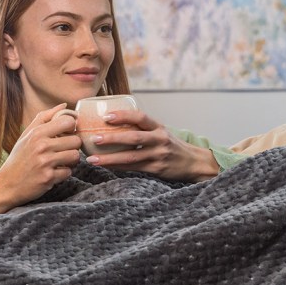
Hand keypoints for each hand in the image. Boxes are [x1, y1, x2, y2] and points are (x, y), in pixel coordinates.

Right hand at [0, 103, 82, 206]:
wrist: (6, 184)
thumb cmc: (19, 158)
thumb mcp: (27, 134)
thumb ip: (45, 117)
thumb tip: (64, 105)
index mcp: (37, 133)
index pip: (68, 122)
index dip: (71, 128)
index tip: (66, 133)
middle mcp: (41, 146)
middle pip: (75, 140)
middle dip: (73, 146)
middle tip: (65, 149)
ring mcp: (45, 162)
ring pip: (75, 156)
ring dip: (71, 160)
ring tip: (61, 161)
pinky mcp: (48, 178)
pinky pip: (68, 172)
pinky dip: (64, 173)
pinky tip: (54, 172)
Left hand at [84, 109, 219, 182]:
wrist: (193, 162)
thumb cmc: (170, 145)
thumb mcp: (160, 131)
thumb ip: (142, 127)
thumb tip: (113, 119)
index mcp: (159, 127)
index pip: (140, 117)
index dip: (123, 115)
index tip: (106, 117)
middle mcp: (159, 140)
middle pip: (133, 138)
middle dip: (112, 138)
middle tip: (94, 138)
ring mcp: (158, 155)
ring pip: (130, 157)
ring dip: (109, 158)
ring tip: (92, 158)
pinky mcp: (156, 169)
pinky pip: (133, 168)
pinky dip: (117, 166)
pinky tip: (105, 165)